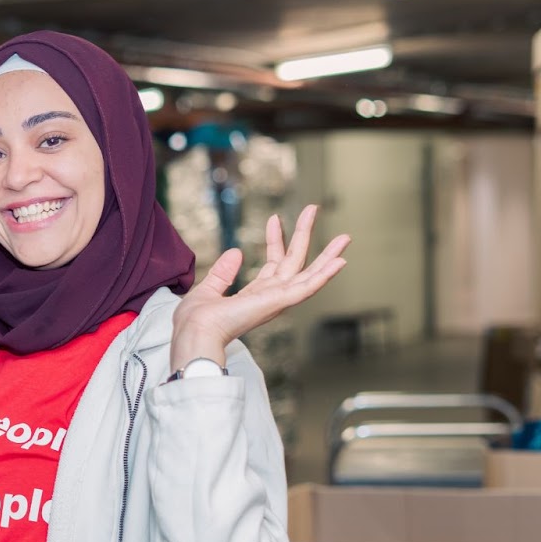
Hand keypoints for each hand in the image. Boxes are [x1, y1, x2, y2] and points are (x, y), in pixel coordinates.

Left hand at [170, 204, 348, 369]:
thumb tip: (236, 252)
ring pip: (309, 274)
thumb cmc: (196, 321)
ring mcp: (277, 300)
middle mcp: (270, 297)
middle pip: (295, 262)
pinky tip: (340, 261)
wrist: (194, 332)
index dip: (275, 239)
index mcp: (255, 295)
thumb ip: (223, 273)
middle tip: (313, 208)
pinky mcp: (279, 302)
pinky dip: (325, 275)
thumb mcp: (209, 289)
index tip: (274, 218)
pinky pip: (307, 287)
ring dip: (328, 256)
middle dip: (304, 235)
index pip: (272, 263)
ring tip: (346, 238)